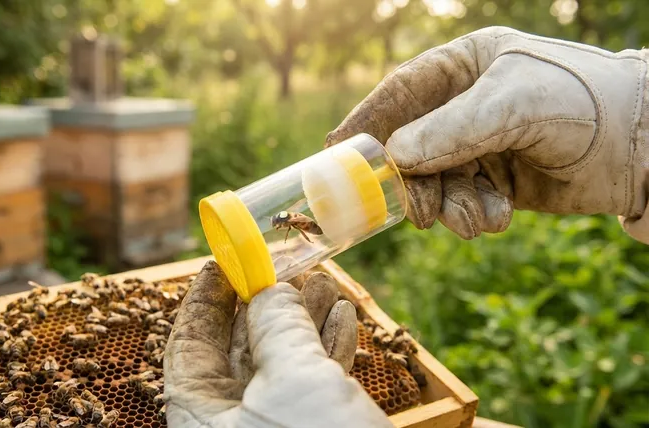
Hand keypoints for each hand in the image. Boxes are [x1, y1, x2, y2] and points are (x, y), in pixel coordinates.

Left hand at [163, 261, 392, 427]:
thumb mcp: (294, 379)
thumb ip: (278, 328)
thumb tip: (270, 293)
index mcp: (202, 416)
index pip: (188, 345)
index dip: (205, 299)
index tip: (224, 262)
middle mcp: (231, 426)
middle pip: (238, 349)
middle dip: (267, 304)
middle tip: (287, 265)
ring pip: (281, 363)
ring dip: (305, 320)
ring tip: (326, 283)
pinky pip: (311, 384)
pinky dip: (327, 349)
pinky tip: (343, 319)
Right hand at [326, 26, 648, 242]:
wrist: (645, 147)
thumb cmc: (584, 102)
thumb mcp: (514, 105)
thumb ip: (452, 130)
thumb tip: (393, 157)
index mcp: (464, 67)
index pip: (400, 93)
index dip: (365, 122)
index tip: (336, 152)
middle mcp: (466, 107)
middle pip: (411, 149)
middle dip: (414, 185)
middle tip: (420, 214)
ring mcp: (480, 145)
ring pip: (435, 184)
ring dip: (450, 208)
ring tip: (479, 219)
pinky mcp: (497, 181)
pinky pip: (465, 204)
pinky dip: (478, 217)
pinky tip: (502, 216)